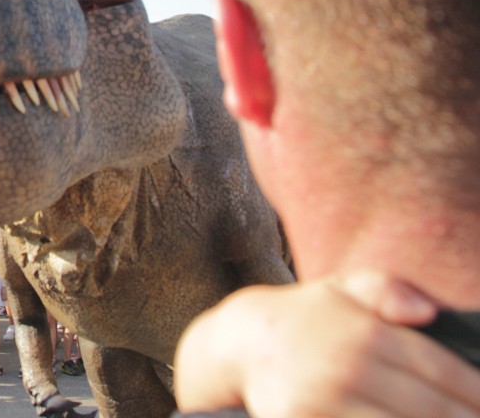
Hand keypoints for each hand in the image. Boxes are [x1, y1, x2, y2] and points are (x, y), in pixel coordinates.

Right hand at [175, 272, 479, 417]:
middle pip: (431, 410)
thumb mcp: (339, 290)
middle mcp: (350, 367)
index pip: (443, 372)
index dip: (477, 395)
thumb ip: (385, 290)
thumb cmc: (305, 318)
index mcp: (367, 333)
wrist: (239, 343)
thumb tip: (428, 311)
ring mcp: (327, 400)